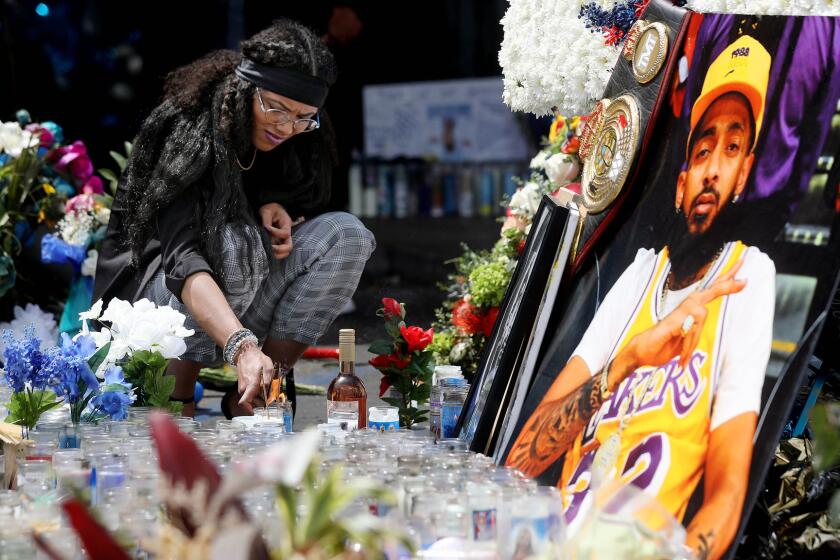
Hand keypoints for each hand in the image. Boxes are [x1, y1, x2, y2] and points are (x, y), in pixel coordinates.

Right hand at [235, 342, 274, 410]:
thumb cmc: (258, 359)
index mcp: (250, 384)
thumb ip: (269, 380)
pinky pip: (250, 396)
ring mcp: (242, 388)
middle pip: (253, 404)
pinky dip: (257, 395)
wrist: (246, 354)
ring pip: (252, 400)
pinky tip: (263, 388)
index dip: (251, 411)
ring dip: (260, 399)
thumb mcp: (268, 367)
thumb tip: (269, 393)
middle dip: (262, 403)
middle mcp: (244, 389)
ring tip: (268, 391)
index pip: (245, 403)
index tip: (259, 413)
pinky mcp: (242, 387)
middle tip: (272, 398)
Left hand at [259, 203, 297, 259]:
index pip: (285, 233)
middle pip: (289, 246)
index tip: (266, 229)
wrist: (269, 210)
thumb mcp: (267, 211)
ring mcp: (282, 239)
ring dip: (278, 254)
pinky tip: (266, 252)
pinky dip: (274, 254)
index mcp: (286, 224)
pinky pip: (278, 251)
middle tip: (270, 248)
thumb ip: (266, 220)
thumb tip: (266, 229)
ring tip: (268, 252)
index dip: (276, 233)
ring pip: (285, 251)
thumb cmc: (269, 209)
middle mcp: (286, 233)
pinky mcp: (277, 242)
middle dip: (280, 250)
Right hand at [622, 258, 745, 371]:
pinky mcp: (671, 322)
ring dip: (693, 340)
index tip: (744, 278)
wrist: (641, 353)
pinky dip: (687, 345)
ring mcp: (677, 314)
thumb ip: (695, 333)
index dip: (726, 285)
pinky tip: (682, 357)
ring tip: (684, 358)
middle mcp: (685, 309)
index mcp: (691, 312)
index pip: (710, 294)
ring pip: (700, 316)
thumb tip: (700, 331)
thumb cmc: (662, 346)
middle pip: (710, 291)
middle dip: (727, 284)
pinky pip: (688, 329)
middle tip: (746, 281)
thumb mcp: (685, 342)